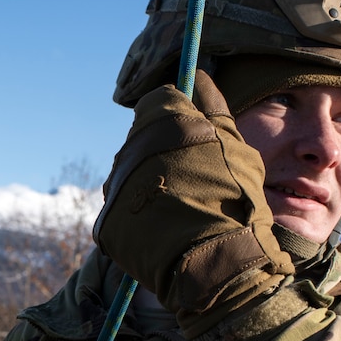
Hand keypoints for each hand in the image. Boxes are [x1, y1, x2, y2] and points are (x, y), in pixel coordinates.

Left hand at [93, 69, 293, 336]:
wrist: (214, 264)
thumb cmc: (234, 199)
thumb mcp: (236, 145)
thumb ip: (213, 106)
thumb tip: (197, 76)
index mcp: (160, 121)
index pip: (158, 102)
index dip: (177, 117)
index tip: (194, 136)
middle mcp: (128, 149)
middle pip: (140, 140)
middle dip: (162, 153)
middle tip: (194, 180)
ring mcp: (113, 188)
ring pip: (129, 176)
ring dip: (148, 185)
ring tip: (180, 209)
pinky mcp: (105, 225)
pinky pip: (121, 213)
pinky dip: (138, 220)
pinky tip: (163, 231)